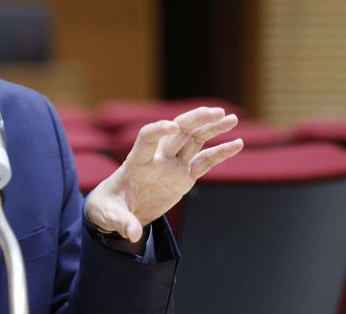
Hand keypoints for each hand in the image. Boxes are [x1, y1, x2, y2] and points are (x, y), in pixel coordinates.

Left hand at [85, 107, 242, 241]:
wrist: (117, 210)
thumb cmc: (109, 207)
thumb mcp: (110, 216)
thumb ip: (122, 222)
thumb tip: (132, 233)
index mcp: (136, 163)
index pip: (147, 139)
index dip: (157, 130)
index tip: (171, 126)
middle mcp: (157, 159)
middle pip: (177, 132)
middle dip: (195, 120)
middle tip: (216, 112)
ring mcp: (172, 166)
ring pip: (193, 141)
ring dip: (211, 128)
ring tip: (231, 118)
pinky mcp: (183, 177)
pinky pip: (204, 162)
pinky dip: (219, 153)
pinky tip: (237, 143)